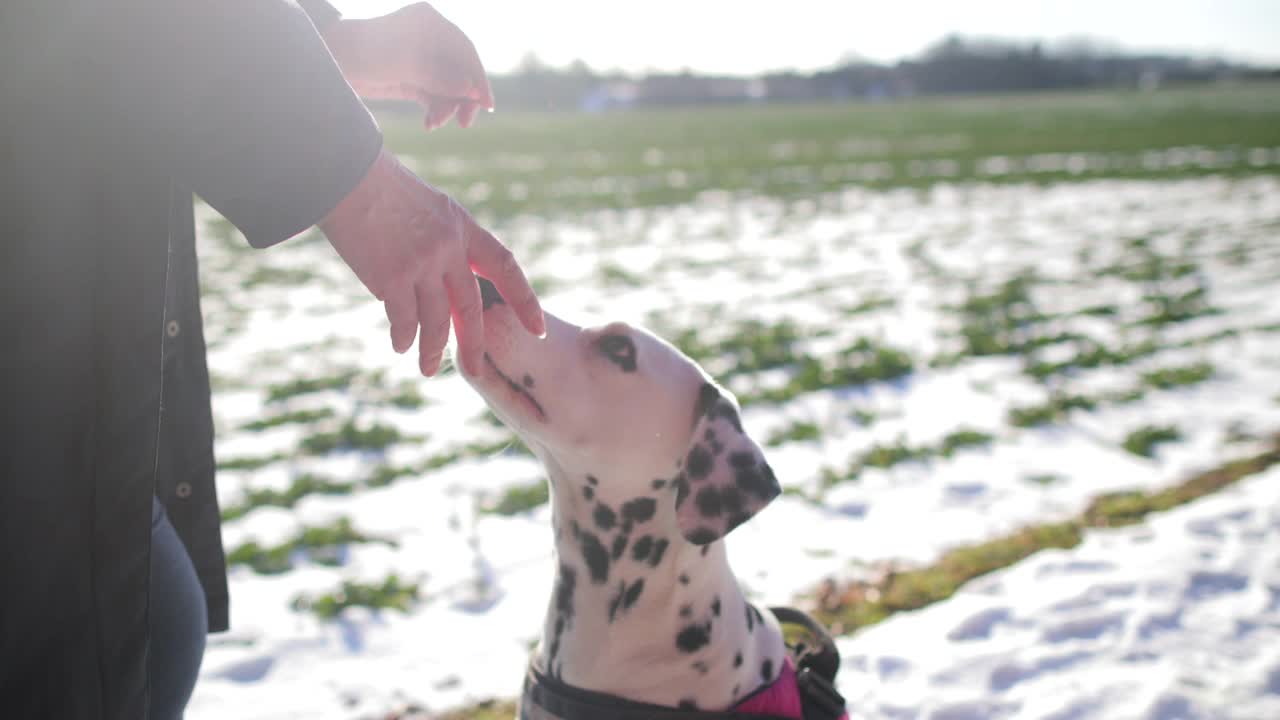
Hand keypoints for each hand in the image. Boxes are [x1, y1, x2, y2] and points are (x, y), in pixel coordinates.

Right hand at [320, 149, 543, 375]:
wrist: (345, 174)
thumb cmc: (381, 189)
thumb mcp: (430, 207)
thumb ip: (444, 243)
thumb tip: (441, 285)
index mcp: (463, 226)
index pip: (505, 266)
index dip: (525, 299)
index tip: (538, 327)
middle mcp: (448, 247)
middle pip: (470, 306)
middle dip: (474, 343)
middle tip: (476, 370)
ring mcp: (421, 264)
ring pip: (436, 321)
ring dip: (432, 350)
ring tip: (427, 369)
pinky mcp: (391, 277)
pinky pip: (404, 320)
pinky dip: (403, 337)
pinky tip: (401, 346)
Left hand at [323, 2, 493, 129]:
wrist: (330, 61)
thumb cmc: (365, 52)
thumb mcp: (404, 63)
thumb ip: (439, 77)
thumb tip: (471, 90)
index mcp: (430, 23)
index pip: (464, 51)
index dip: (478, 77)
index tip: (485, 104)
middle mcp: (430, 40)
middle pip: (460, 72)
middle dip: (463, 98)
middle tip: (464, 122)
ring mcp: (421, 61)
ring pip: (448, 88)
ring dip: (447, 108)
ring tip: (435, 124)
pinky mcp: (412, 79)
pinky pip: (434, 97)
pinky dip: (435, 110)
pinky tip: (430, 123)